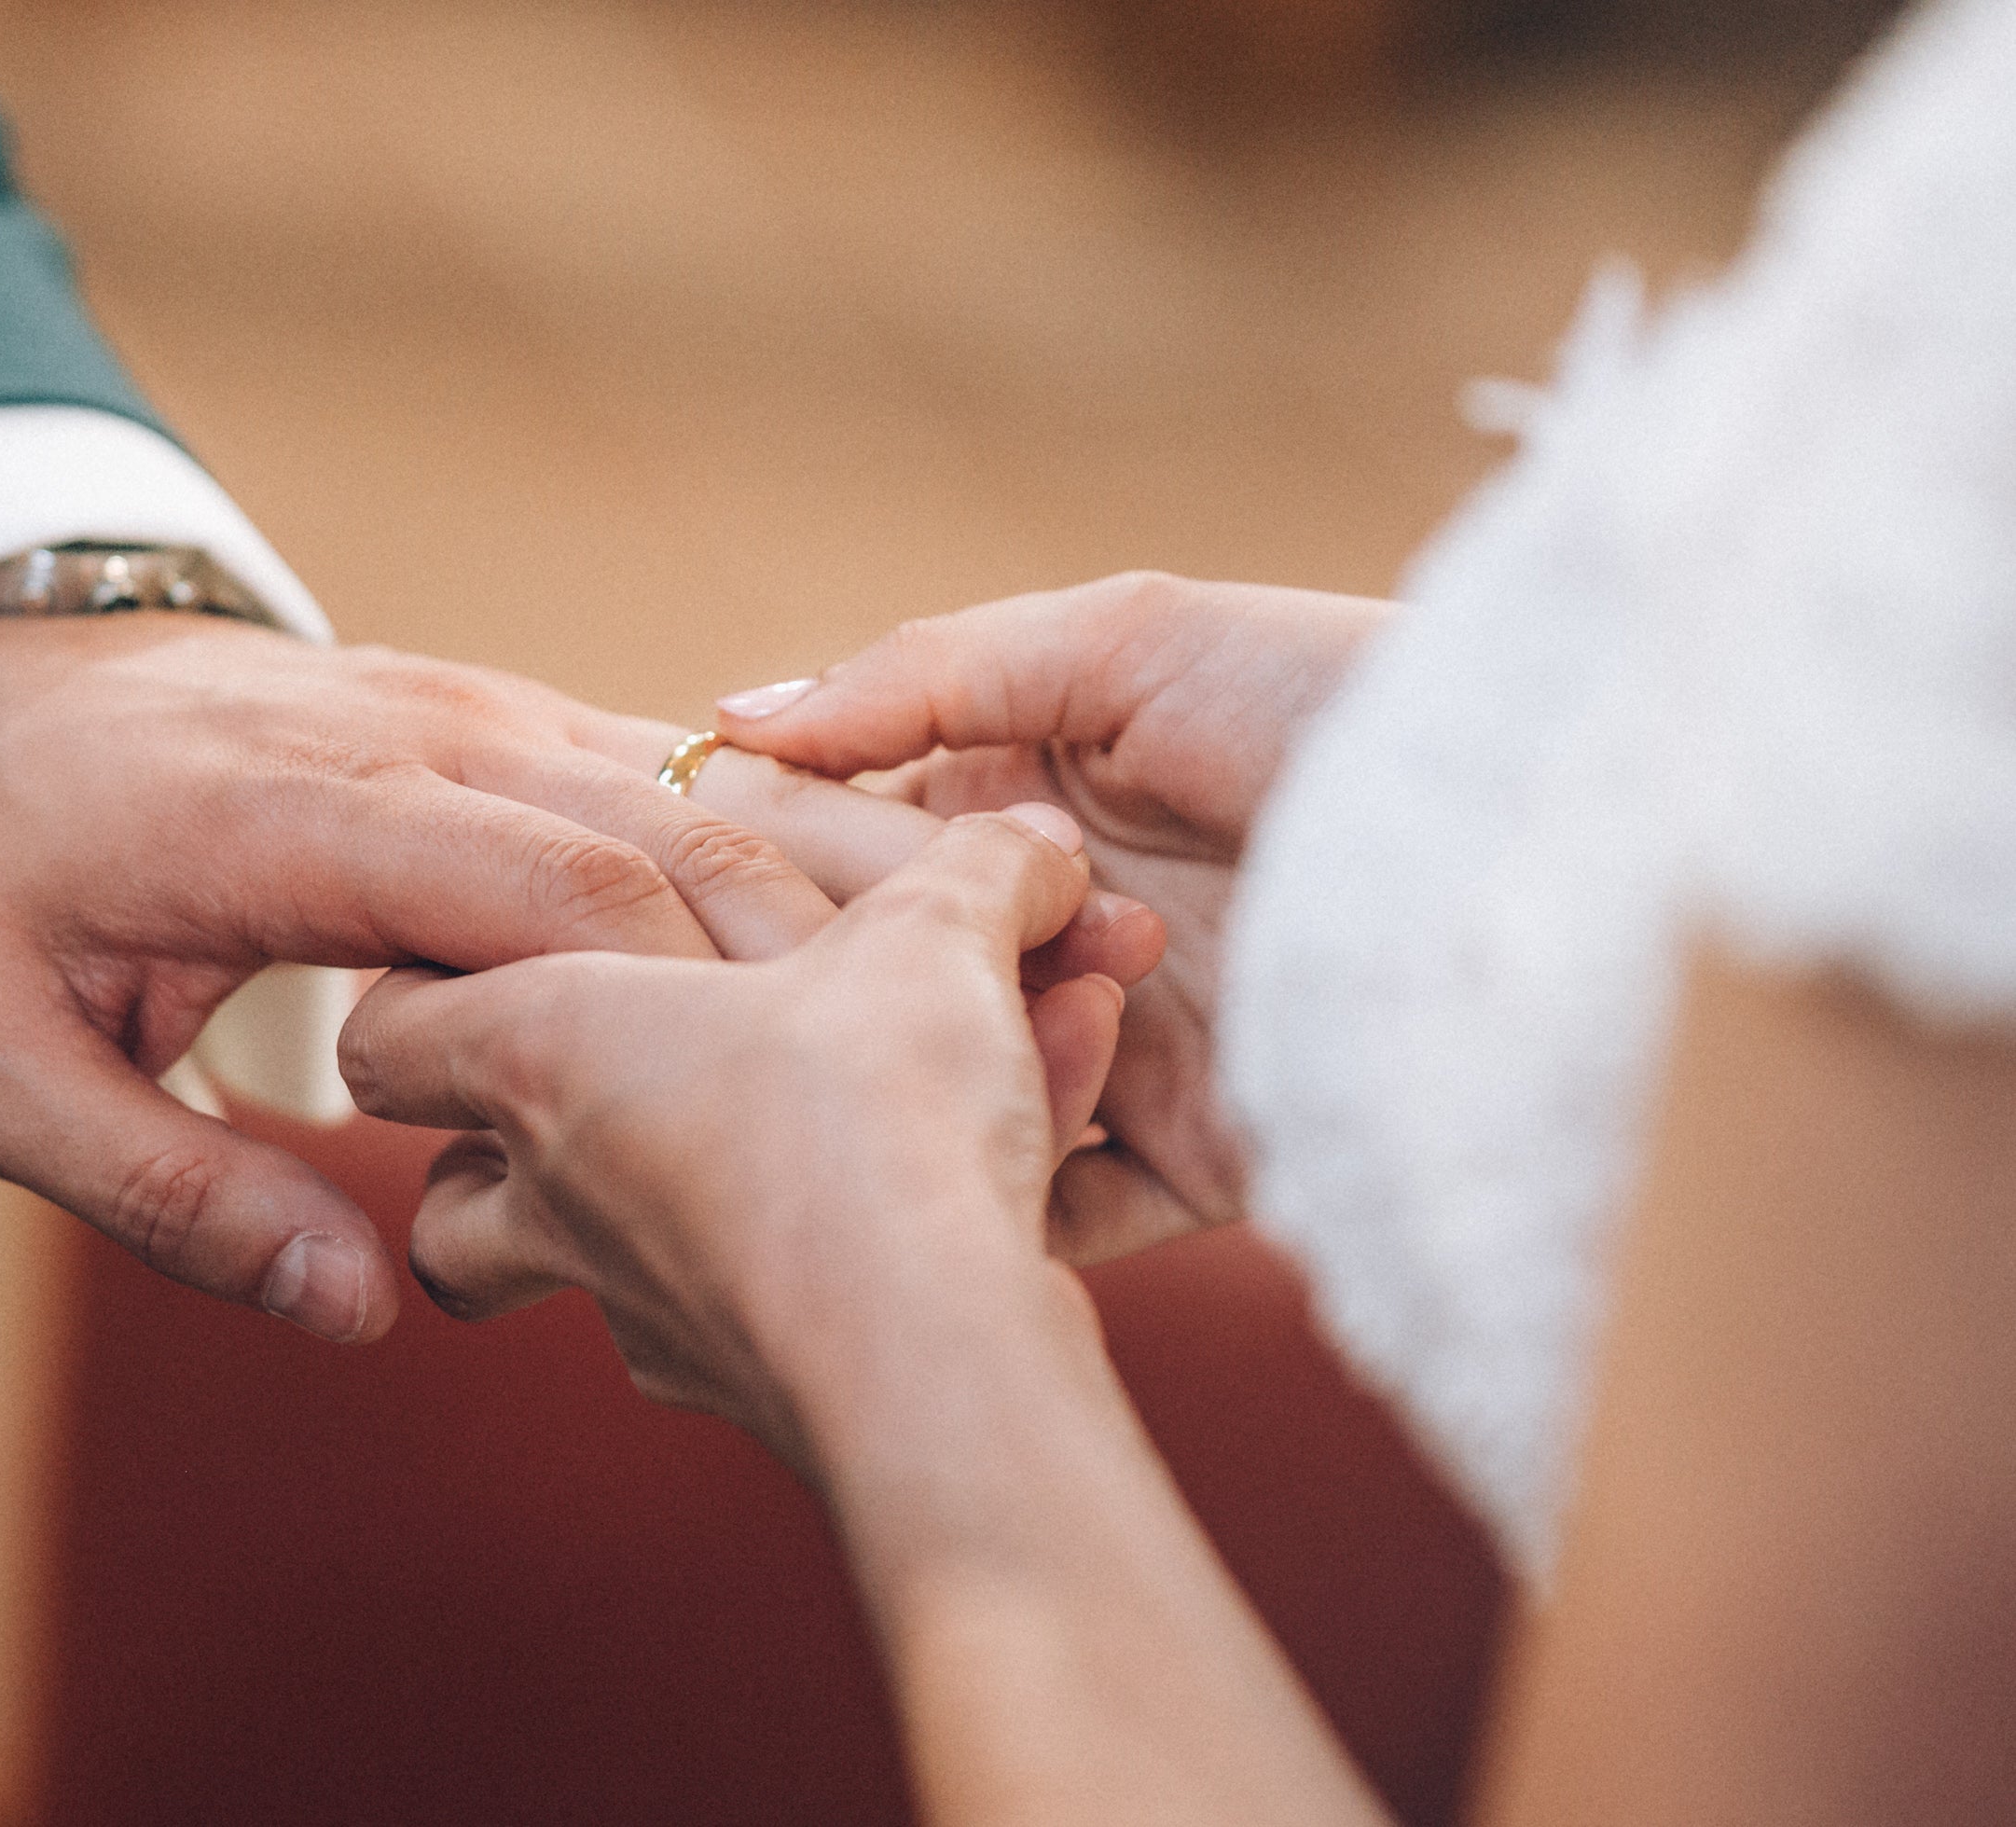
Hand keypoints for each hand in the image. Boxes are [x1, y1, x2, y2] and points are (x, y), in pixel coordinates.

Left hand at [0, 611, 954, 1344]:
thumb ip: (168, 1191)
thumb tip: (354, 1314)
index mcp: (300, 821)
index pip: (554, 892)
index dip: (710, 992)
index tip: (849, 1094)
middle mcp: (419, 741)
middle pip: (672, 828)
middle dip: (838, 929)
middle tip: (1010, 1011)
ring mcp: (471, 710)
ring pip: (701, 784)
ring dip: (845, 869)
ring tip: (1004, 948)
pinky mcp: (500, 714)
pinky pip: (669, 770)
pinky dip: (783, 838)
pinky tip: (890, 908)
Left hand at [335, 806, 1150, 1472]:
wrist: (932, 1360)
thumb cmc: (876, 1122)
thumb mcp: (934, 940)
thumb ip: (974, 873)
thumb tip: (1034, 845)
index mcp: (545, 1047)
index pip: (385, 1029)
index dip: (419, 992)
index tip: (494, 960)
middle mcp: (557, 1186)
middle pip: (438, 1190)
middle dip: (486, 1147)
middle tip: (583, 1090)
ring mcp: (630, 1302)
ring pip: (547, 1278)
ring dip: (610, 1224)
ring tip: (726, 1159)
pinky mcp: (726, 1380)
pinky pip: (711, 1321)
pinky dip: (781, 1264)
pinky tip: (878, 1225)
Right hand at [715, 571, 1386, 1260]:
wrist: (1536, 832)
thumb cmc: (1335, 696)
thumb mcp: (1123, 637)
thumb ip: (924, 675)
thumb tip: (733, 713)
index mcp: (1025, 805)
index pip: (848, 846)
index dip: (752, 861)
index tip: (651, 877)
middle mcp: (1058, 935)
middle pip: (886, 987)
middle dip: (813, 995)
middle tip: (712, 1004)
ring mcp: (1122, 1051)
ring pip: (953, 1104)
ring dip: (914, 1091)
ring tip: (872, 1070)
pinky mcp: (1195, 1157)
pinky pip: (1062, 1208)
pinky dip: (1010, 1192)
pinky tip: (970, 1160)